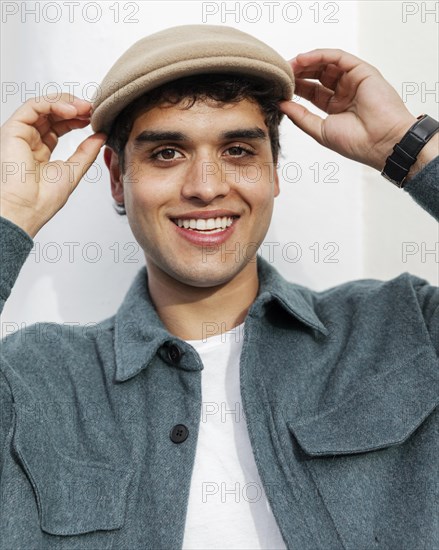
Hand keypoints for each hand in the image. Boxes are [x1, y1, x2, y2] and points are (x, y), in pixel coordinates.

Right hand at [0, 94, 105, 237]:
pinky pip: (33, 106)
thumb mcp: (74, 171)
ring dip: (66, 103)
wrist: (28, 208)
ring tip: (85, 108)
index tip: (95, 117)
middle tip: (93, 109)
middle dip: (75, 108)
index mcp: (41, 151)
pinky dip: (53, 104)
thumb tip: (101, 136)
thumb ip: (87, 152)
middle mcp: (30, 140)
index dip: (78, 119)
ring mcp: (21, 134)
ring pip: (43, 106)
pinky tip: (71, 111)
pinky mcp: (14, 129)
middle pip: (52, 113)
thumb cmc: (43, 199)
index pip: (59, 126)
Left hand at [280, 49, 416, 171]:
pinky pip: (338, 57)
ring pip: (326, 64)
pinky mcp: (362, 71)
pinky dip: (319, 55)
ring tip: (289, 65)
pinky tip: (303, 59)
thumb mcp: (319, 130)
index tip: (279, 86)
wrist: (380, 142)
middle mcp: (344, 92)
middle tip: (281, 72)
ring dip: (306, 62)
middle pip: (317, 75)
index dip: (295, 87)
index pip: (311, 91)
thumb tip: (281, 104)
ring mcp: (353, 80)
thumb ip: (300, 116)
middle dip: (298, 72)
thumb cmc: (355, 142)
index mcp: (335, 107)